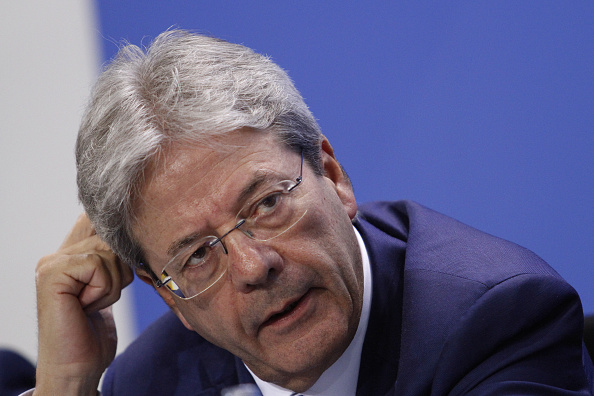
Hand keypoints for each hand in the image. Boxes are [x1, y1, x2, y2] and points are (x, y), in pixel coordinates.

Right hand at [34, 214, 133, 394]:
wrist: (77, 366)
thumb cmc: (93, 332)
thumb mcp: (108, 286)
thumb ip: (112, 259)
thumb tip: (134, 231)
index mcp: (69, 255)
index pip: (97, 222)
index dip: (117, 235)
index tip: (122, 255)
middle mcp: (57, 254)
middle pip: (112, 239)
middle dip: (120, 273)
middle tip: (98, 299)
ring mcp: (51, 263)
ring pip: (108, 253)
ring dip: (112, 285)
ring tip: (90, 305)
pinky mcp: (52, 273)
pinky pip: (97, 266)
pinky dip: (102, 290)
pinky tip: (85, 307)